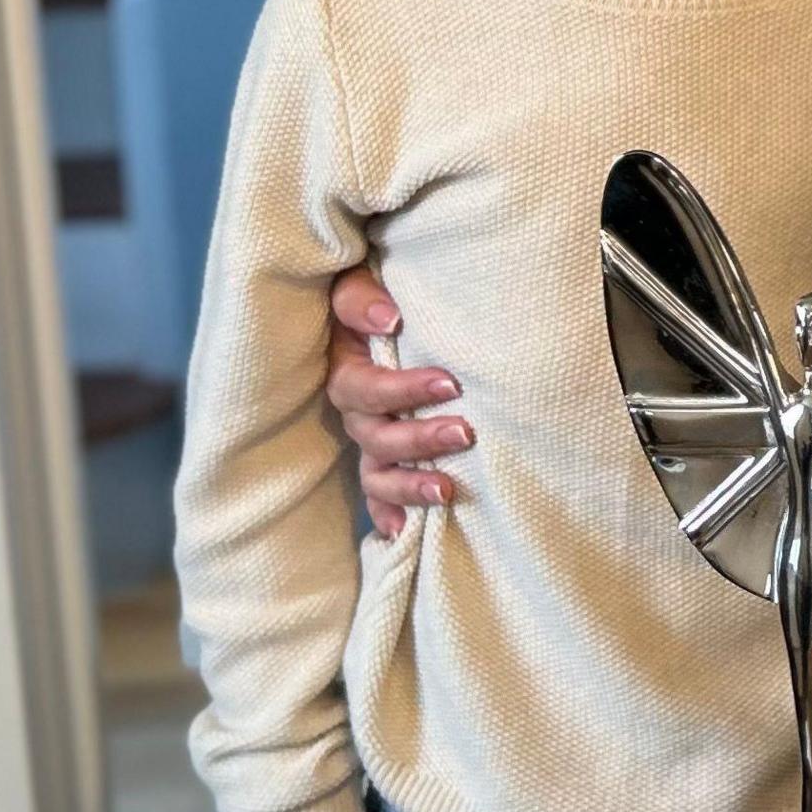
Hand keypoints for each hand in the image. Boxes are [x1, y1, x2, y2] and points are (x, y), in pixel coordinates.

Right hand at [327, 265, 470, 539]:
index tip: (451, 384)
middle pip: (374, 435)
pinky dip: (388, 512)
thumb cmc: (378, 289)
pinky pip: (376, 492)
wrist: (384, 306)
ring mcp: (367, 435)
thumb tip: (388, 320)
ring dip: (409, 484)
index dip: (402, 390)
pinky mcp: (382, 455)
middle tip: (465, 433)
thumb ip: (361, 297)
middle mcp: (353, 408)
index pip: (364, 387)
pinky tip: (403, 531)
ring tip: (447, 491)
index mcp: (345, 365)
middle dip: (419, 438)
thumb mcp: (356, 280)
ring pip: (377, 469)